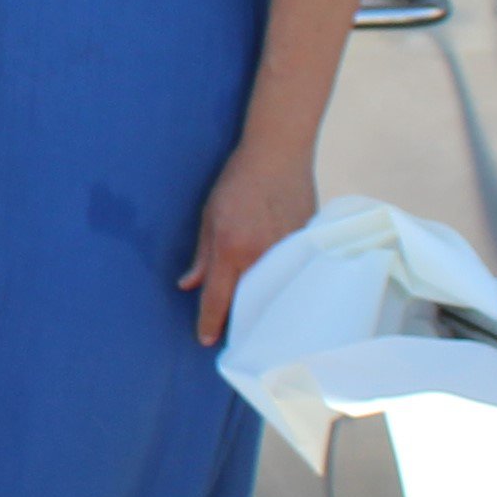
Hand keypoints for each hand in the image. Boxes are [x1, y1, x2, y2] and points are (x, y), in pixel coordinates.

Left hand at [183, 140, 315, 347]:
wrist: (278, 155)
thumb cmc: (237, 182)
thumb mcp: (210, 216)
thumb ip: (202, 256)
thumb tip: (188, 286)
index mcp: (231, 248)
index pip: (218, 298)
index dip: (210, 322)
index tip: (206, 340)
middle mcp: (260, 255)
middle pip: (249, 302)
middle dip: (239, 321)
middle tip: (233, 337)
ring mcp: (288, 253)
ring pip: (274, 293)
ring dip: (264, 307)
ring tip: (257, 323)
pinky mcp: (308, 247)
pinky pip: (294, 276)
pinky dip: (285, 287)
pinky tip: (282, 296)